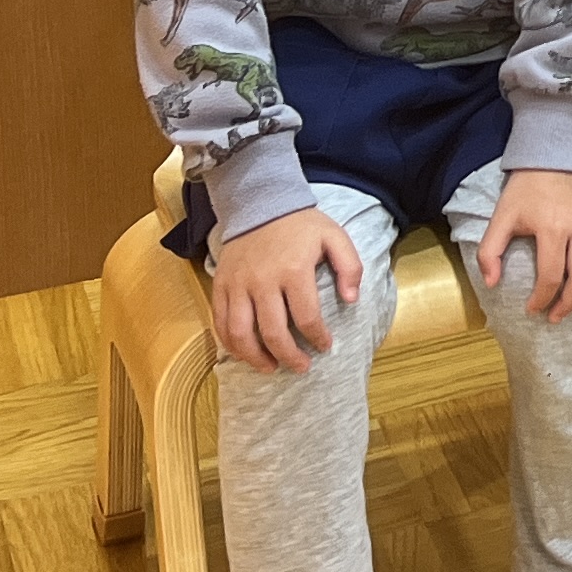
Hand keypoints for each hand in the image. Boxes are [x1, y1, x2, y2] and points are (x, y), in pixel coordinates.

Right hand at [210, 206, 361, 373]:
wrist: (259, 204)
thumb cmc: (300, 225)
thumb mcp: (334, 236)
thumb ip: (349, 266)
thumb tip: (351, 300)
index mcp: (294, 270)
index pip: (306, 317)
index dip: (317, 338)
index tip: (325, 346)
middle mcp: (262, 281)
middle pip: (272, 332)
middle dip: (289, 356)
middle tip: (301, 367)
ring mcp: (237, 285)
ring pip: (240, 333)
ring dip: (255, 357)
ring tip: (271, 367)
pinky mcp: (220, 285)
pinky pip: (220, 322)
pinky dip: (230, 343)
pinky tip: (244, 353)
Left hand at [478, 166, 571, 323]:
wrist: (555, 154)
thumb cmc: (527, 188)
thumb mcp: (502, 216)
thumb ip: (491, 250)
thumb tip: (492, 283)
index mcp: (553, 228)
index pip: (550, 276)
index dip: (542, 299)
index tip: (533, 310)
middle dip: (570, 303)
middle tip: (558, 317)